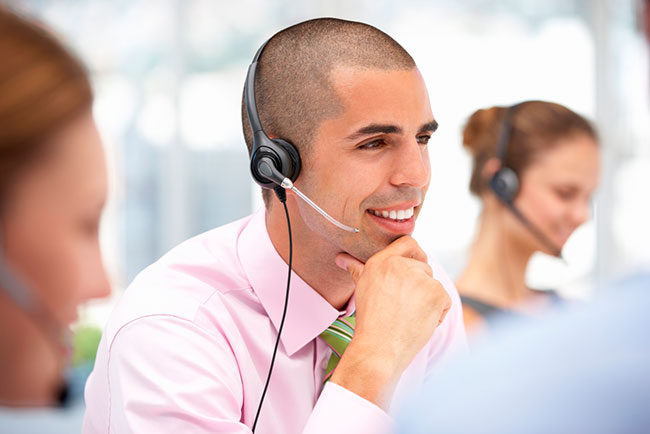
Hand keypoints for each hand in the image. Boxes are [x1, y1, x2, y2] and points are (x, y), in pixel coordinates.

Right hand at [330, 236, 450, 407]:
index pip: (408, 242)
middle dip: (420, 287)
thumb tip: (341, 258)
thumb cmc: (369, 321)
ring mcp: (420, 278)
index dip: (416, 253)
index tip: (414, 268)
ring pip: (434, 285)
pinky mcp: (436, 293)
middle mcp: (400, 265)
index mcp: (381, 261)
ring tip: (409, 317)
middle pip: (424, 267)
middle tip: (405, 308)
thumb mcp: (362, 288)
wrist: (379, 348)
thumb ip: (357, 269)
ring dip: (428, 302)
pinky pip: (444, 301)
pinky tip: (419, 324)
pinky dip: (437, 314)